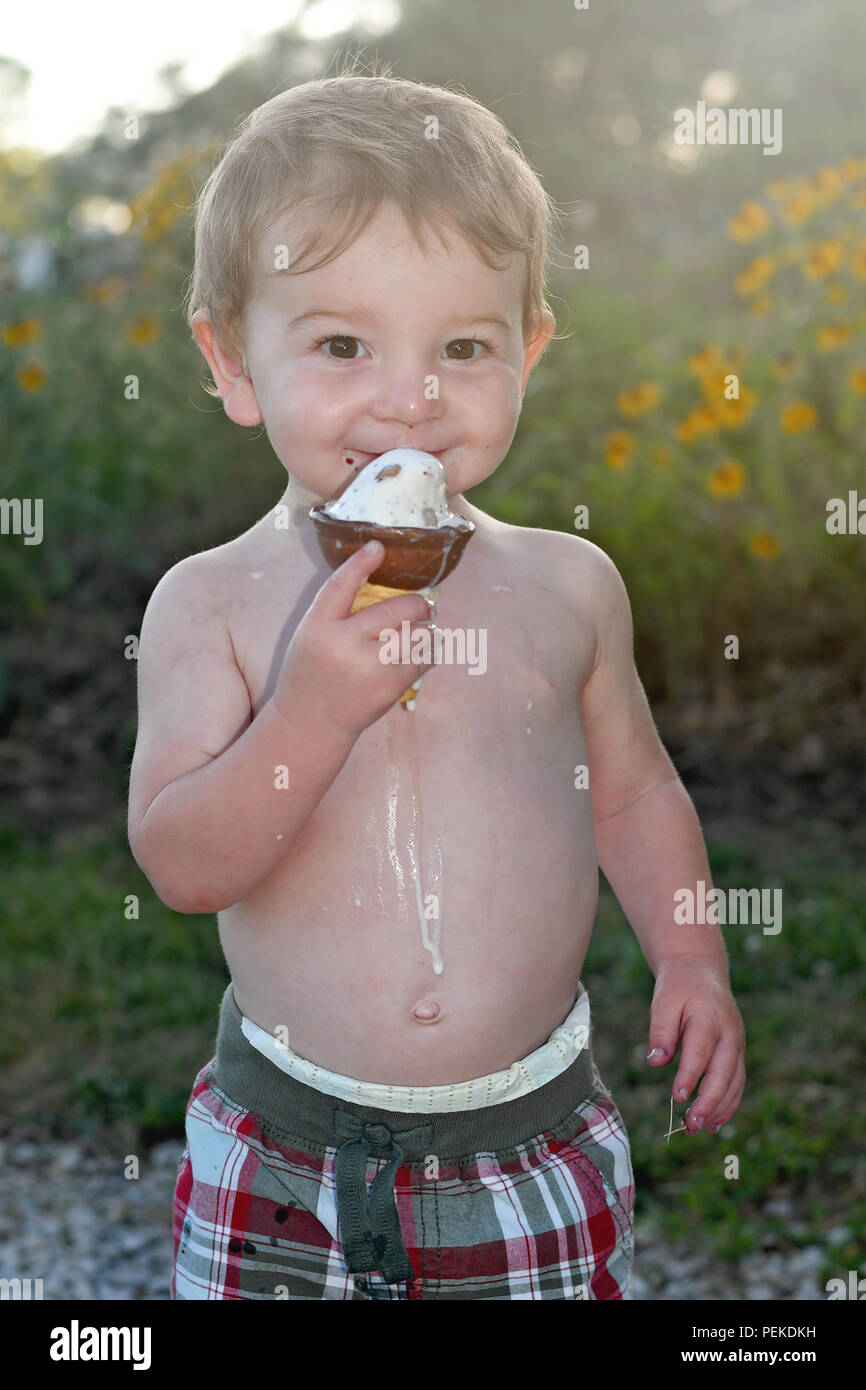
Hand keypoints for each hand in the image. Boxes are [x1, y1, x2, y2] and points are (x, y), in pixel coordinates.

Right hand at [275, 541, 436, 739]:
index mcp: (319, 626)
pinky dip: (427, 653)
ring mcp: (369, 668)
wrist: (310, 721)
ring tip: (424, 630)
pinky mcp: (388, 688)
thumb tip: (379, 574)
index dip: (361, 563)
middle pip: (397, 610)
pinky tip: (422, 653)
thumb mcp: (311, 633)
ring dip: (427, 630)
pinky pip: (422, 661)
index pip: (341, 585)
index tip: (378, 546)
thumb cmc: (312, 671)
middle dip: (418, 605)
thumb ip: (339, 608)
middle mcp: (344, 644)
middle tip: (423, 606)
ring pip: (418, 635)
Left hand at [646, 958, 745, 1134]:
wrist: (700, 972)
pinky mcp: (737, 1054)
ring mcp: (738, 1045)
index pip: (701, 1051)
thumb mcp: (663, 1002)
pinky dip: (728, 1103)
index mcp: (710, 1018)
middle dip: (709, 1102)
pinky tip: (714, 1122)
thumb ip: (661, 1031)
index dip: (691, 1075)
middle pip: (723, 1073)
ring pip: (734, 1082)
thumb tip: (656, 1062)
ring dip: (719, 1109)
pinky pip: (737, 1082)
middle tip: (692, 1125)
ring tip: (701, 1130)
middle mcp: (730, 1033)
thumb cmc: (678, 988)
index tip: (678, 1097)